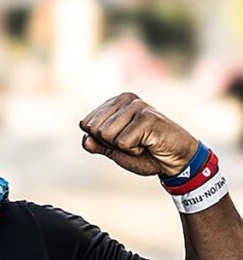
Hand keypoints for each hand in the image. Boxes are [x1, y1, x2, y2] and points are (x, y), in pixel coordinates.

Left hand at [79, 93, 198, 176]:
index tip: (120, 141)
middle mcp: (125, 99)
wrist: (174, 160)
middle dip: (110, 144)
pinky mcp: (146, 117)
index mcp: (115, 102)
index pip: (86, 124)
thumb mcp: (114, 150)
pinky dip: (133, 150)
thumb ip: (97, 144)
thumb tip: (85, 138)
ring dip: (123, 147)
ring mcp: (137, 106)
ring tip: (141, 142)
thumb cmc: (145, 153)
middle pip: (95, 130)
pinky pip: (122, 142)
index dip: (100, 141)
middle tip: (133, 142)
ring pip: (107, 135)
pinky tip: (148, 144)